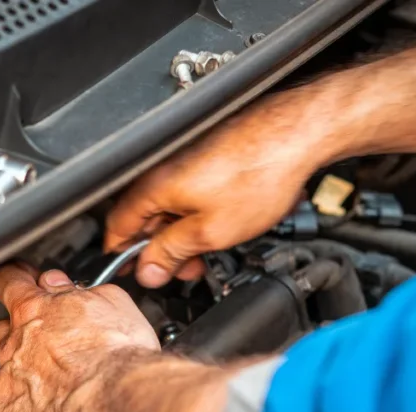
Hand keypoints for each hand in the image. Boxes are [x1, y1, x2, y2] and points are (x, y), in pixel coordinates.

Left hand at [0, 264, 160, 411]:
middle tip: (43, 342)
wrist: (116, 407)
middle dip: (16, 334)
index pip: (9, 283)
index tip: (17, 279)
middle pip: (0, 332)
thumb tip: (67, 286)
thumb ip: (81, 292)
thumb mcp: (112, 303)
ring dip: (27, 380)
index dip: (13, 279)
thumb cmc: (118, 359)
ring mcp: (6, 385)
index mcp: (35, 311)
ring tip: (59, 390)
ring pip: (5, 377)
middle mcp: (14, 347)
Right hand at [106, 89, 343, 287]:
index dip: (122, 255)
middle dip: (160, 248)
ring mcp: (184, 157)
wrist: (297, 134)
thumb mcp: (210, 232)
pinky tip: (218, 223)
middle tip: (181, 270)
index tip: (130, 272)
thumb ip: (173, 252)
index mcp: (154, 186)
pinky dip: (196, 210)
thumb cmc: (260, 173)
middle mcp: (162, 166)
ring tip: (205, 251)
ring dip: (182, 232)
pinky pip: (188, 188)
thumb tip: (149, 270)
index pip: (118, 227)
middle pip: (145, 217)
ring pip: (169, 204)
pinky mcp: (205, 151)